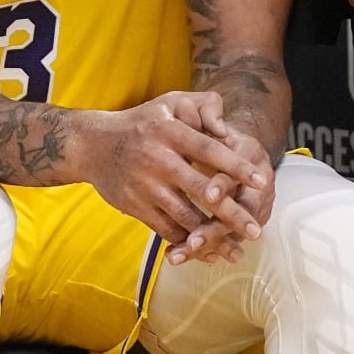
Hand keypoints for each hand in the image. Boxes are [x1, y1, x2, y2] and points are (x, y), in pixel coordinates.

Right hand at [85, 91, 270, 247]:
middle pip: (202, 190)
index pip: (209, 150)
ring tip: (237, 250)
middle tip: (255, 230)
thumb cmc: (141, 123)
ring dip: (212, 236)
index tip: (261, 181)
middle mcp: (157, 159)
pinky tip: (206, 251)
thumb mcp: (169, 102)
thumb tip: (228, 128)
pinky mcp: (134, 205)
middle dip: (231, 213)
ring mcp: (144, 185)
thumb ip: (204, 105)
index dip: (236, 166)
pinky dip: (187, 242)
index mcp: (169, 132)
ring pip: (185, 217)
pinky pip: (166, 229)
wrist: (92, 145)